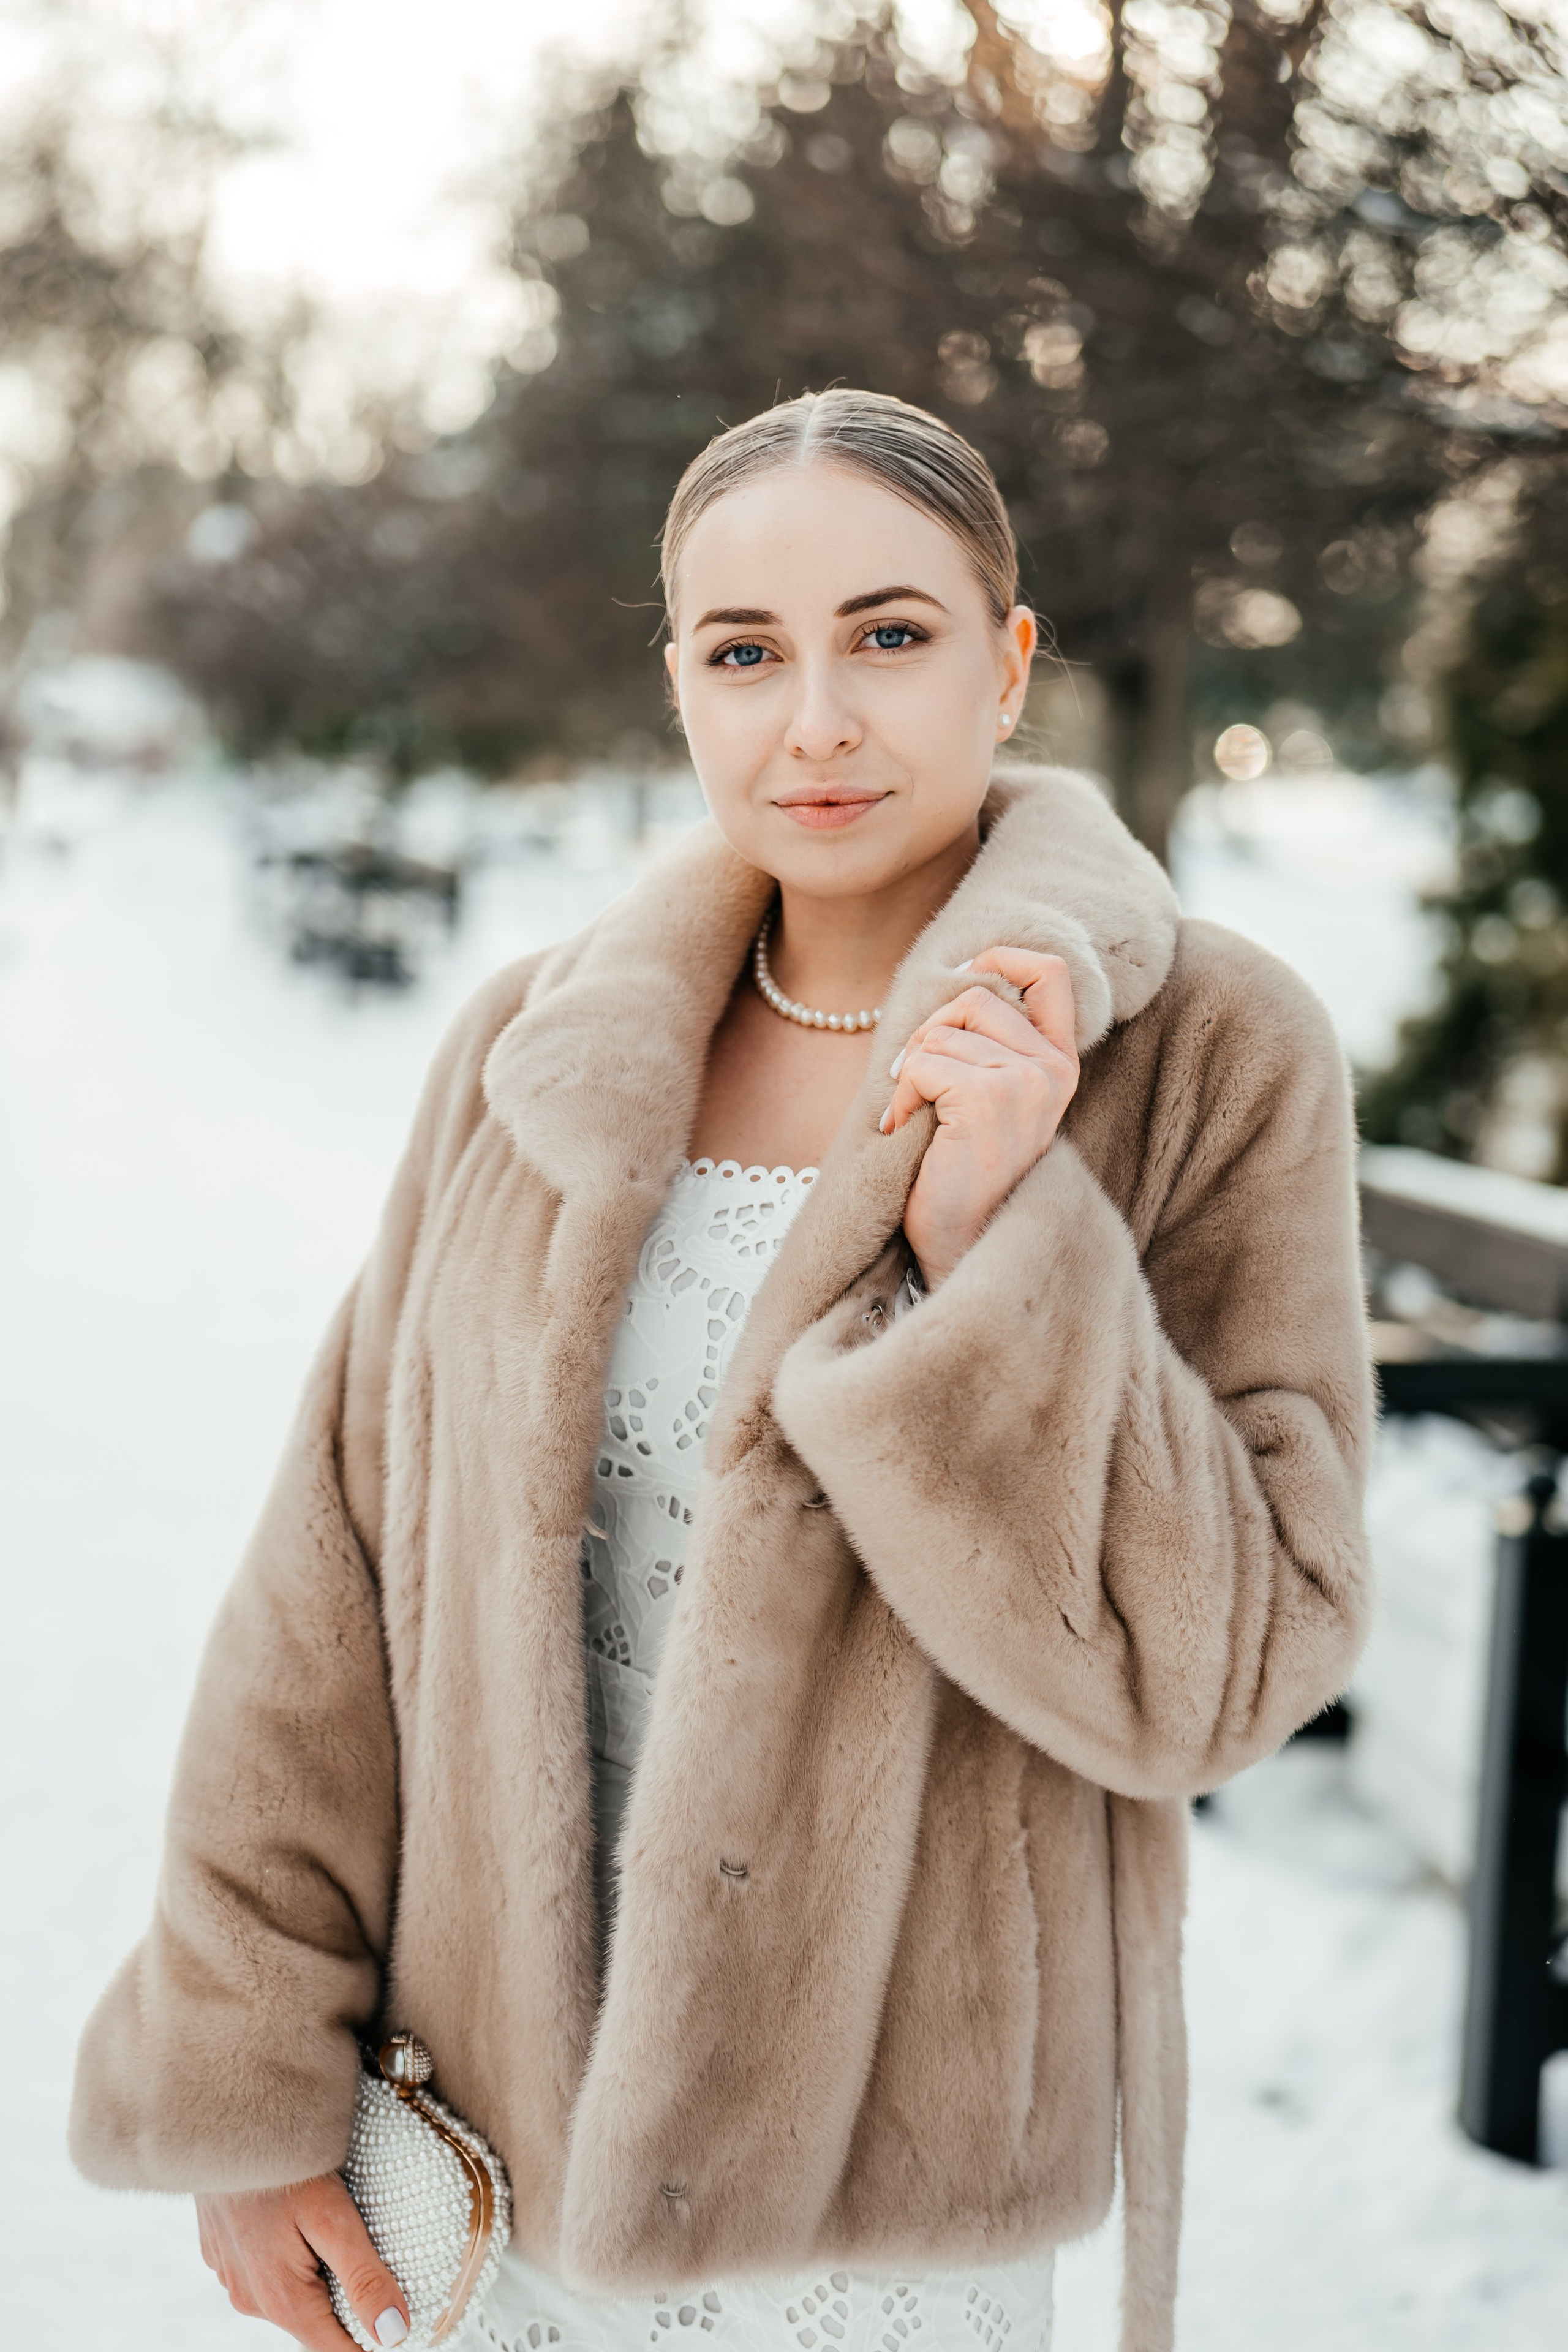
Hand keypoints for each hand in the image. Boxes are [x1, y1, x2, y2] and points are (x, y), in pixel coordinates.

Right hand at [197, 2174, 409, 2347]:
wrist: (220, 2119)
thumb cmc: (281, 2163)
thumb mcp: (333, 2217)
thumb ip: (364, 2278)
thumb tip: (394, 2335)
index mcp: (281, 2301)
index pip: (335, 2350)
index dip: (371, 2343)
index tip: (400, 2326)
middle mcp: (249, 2299)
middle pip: (312, 2323)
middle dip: (346, 2308)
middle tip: (379, 2270)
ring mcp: (231, 2275)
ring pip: (288, 2296)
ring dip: (316, 2280)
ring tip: (340, 2238)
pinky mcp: (221, 2250)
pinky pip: (263, 2270)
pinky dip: (289, 2258)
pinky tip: (300, 2224)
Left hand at [878, 947, 1077, 1288]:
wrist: (964, 1244)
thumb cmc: (963, 1174)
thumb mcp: (988, 1096)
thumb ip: (989, 1043)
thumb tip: (954, 979)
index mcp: (1058, 1063)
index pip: (1048, 973)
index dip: (1000, 957)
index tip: (962, 977)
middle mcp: (1052, 1069)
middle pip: (976, 995)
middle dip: (929, 1030)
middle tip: (914, 1080)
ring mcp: (1025, 1082)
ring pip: (942, 1030)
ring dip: (910, 1071)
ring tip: (913, 1115)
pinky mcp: (989, 1099)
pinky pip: (923, 1063)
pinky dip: (901, 1094)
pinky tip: (904, 1128)